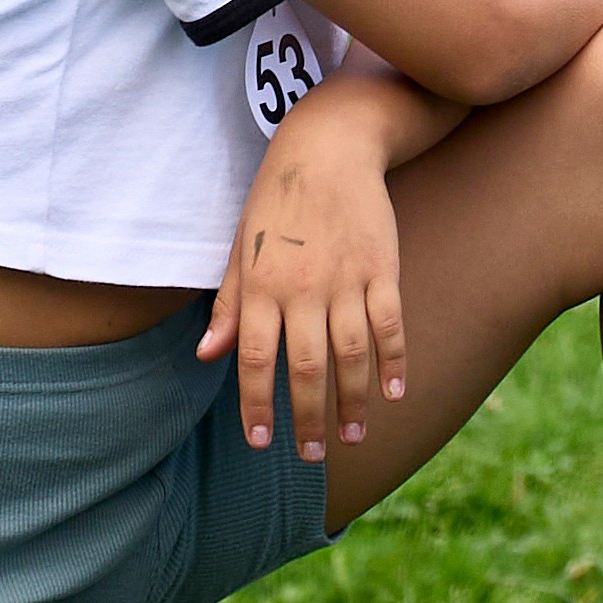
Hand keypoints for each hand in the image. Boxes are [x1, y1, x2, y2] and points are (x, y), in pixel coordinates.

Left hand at [197, 89, 408, 462]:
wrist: (330, 148)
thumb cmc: (275, 201)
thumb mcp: (240, 248)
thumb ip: (229, 305)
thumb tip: (207, 355)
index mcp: (261, 285)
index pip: (256, 359)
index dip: (257, 404)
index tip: (260, 441)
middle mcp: (303, 287)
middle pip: (307, 368)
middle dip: (308, 418)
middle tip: (312, 454)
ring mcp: (347, 279)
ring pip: (352, 354)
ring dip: (352, 401)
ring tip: (350, 434)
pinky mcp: (383, 268)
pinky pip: (391, 325)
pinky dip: (395, 362)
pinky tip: (393, 393)